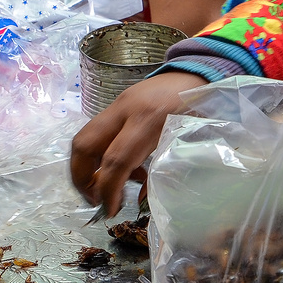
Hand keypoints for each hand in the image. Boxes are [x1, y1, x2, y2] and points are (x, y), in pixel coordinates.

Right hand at [70, 71, 207, 215]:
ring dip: (87, 168)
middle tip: (94, 199)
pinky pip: (96, 134)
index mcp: (148, 119)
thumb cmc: (200, 107)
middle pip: (84, 145)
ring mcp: (117, 104)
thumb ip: (165, 170)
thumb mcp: (190, 140)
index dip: (108, 190)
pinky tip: (122, 169)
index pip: (116, 160)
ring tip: (106, 189)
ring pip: (84, 138)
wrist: (197, 71)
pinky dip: (99, 156)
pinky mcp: (115, 105)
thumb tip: (142, 201)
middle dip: (82, 178)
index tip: (110, 210)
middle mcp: (125, 109)